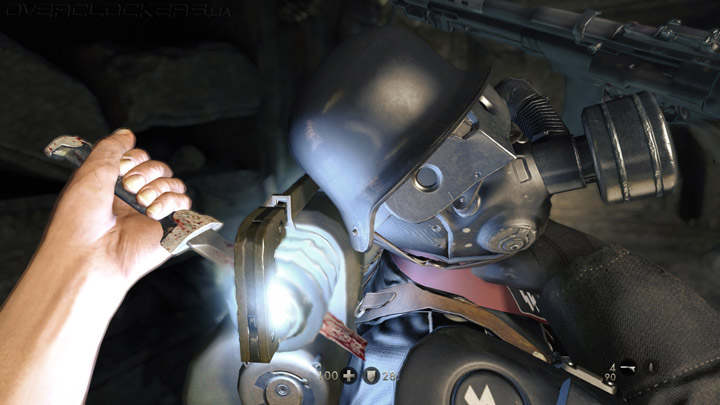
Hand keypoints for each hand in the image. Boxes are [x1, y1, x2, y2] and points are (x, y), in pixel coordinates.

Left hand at [41, 128, 191, 287]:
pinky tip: (153, 212)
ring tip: (142, 201)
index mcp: (114, 185)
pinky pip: (184, 203)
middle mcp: (135, 198)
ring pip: (174, 183)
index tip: (120, 168)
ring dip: (159, 186)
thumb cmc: (80, 220)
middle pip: (159, 167)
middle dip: (147, 171)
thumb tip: (126, 133)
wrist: (88, 254)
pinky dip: (172, 201)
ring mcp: (153, 213)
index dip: (134, 158)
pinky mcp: (169, 228)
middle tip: (129, 186)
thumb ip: (111, 147)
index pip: (139, 158)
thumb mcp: (89, 171)